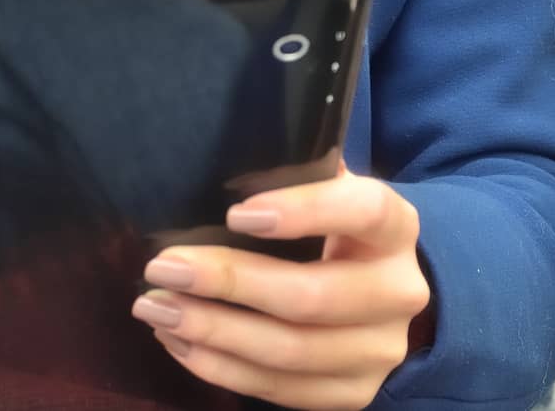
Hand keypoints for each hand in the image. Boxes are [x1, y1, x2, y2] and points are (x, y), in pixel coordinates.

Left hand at [132, 161, 431, 409]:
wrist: (382, 293)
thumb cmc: (334, 228)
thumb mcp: (329, 191)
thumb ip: (293, 173)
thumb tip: (222, 166)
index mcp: (395, 228)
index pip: (363, 212)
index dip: (303, 211)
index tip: (236, 212)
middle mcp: (399, 292)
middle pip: (311, 297)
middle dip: (227, 282)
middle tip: (163, 267)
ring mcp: (380, 351)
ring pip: (290, 352)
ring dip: (212, 332)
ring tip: (156, 308)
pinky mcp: (354, 393)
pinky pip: (281, 389)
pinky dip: (221, 367)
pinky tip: (179, 341)